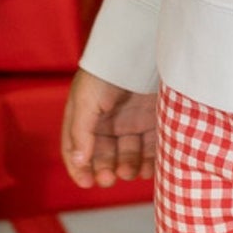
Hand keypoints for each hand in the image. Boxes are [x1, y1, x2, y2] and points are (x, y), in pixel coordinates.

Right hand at [62, 68, 156, 187]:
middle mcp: (108, 123)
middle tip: (109, 179)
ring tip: (129, 172)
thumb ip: (81, 133)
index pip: (77, 149)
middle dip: (105, 169)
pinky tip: (148, 170)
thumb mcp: (86, 101)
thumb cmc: (106, 73)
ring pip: (128, 155)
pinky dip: (150, 161)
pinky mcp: (154, 121)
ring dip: (127, 167)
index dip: (80, 168)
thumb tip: (79, 161)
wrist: (141, 49)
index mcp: (85, 117)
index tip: (87, 183)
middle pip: (104, 155)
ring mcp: (132, 122)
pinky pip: (152, 147)